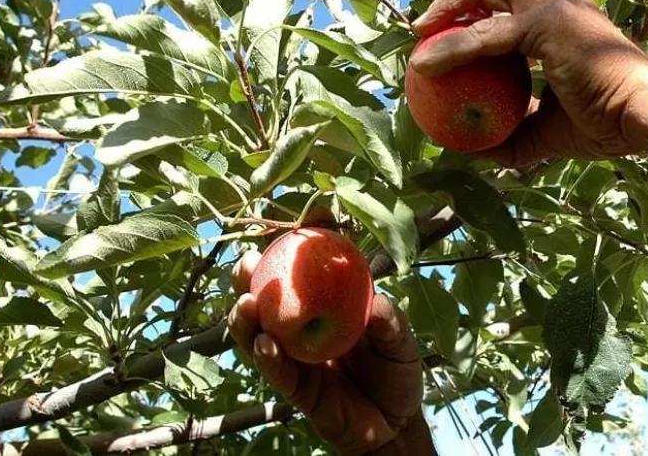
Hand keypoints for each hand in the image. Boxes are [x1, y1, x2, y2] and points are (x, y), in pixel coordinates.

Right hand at [228, 251, 430, 453]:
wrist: (397, 424)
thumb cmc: (398, 373)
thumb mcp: (402, 343)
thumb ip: (391, 324)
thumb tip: (376, 305)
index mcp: (328, 308)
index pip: (305, 273)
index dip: (296, 250)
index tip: (296, 224)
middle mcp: (305, 329)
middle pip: (269, 300)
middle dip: (250, 280)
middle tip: (246, 262)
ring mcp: (297, 359)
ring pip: (260, 335)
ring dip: (246, 320)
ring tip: (245, 303)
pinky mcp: (297, 391)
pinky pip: (278, 373)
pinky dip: (268, 359)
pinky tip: (264, 345)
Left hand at [409, 0, 647, 164]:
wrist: (641, 119)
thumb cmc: (606, 125)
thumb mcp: (547, 130)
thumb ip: (513, 134)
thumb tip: (476, 151)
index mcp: (566, 18)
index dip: (479, 6)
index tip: (448, 33)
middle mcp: (561, 1)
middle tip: (430, 26)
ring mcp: (556, 7)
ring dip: (454, 1)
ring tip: (423, 32)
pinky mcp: (548, 24)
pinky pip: (486, 33)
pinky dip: (452, 47)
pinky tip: (425, 64)